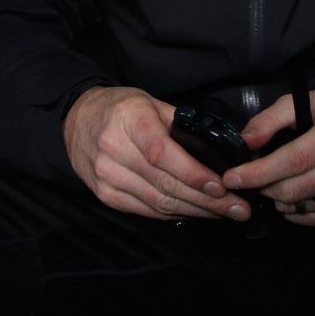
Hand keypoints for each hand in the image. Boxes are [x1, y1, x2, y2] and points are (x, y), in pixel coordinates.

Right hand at [63, 86, 250, 221]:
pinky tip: (196, 213)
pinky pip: (146, 210)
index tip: (220, 186)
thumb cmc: (120, 108)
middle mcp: (114, 151)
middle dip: (207, 200)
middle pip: (165, 183)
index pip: (162, 153)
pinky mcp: (105, 196)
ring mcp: (107, 177)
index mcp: (129, 121)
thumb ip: (179, 122)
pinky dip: (174, 214)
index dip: (192, 173)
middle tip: (238, 208)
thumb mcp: (149, 101)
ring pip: (158, 202)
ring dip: (196, 211)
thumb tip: (216, 146)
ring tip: (225, 214)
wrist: (76, 120)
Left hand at [227, 86, 314, 225]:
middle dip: (264, 187)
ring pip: (303, 207)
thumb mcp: (302, 101)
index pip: (294, 160)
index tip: (232, 177)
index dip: (259, 172)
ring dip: (279, 199)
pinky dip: (297, 211)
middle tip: (252, 177)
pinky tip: (294, 193)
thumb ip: (270, 119)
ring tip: (276, 180)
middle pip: (295, 189)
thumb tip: (246, 142)